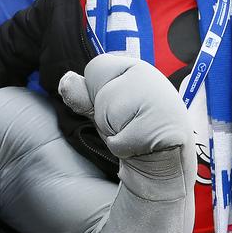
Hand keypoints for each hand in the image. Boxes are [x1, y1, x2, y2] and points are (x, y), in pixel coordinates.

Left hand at [58, 54, 189, 161]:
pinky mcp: (165, 129)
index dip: (97, 93)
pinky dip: (124, 150)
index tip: (118, 106)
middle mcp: (153, 77)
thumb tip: (66, 80)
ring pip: (107, 115)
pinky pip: (119, 141)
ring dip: (115, 133)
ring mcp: (161, 101)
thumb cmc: (134, 133)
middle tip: (129, 124)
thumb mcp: (104, 110)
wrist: (165, 165)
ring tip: (137, 135)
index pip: (96, 67)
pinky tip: (142, 148)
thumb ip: (84, 95)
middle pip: (99, 93)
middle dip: (105, 115)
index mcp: (137, 68)